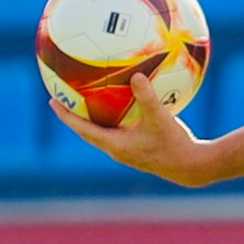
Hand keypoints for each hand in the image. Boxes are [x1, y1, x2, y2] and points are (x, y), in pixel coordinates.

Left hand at [57, 73, 213, 185]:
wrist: (191, 167)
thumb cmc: (174, 145)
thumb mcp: (160, 118)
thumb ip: (147, 97)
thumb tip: (136, 75)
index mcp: (115, 144)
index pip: (83, 129)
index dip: (67, 116)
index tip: (52, 102)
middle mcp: (117, 149)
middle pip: (88, 130)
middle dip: (75, 114)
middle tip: (62, 97)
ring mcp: (127, 150)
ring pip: (103, 130)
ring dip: (93, 116)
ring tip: (86, 98)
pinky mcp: (138, 148)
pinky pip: (118, 129)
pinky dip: (113, 116)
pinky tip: (123, 102)